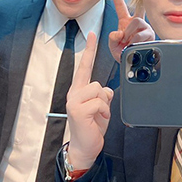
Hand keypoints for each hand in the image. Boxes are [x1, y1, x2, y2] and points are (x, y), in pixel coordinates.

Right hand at [66, 32, 113, 168]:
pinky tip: (98, 120)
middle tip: (100, 113)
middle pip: (95, 81)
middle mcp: (74, 94)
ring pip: (98, 90)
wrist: (85, 147)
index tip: (92, 34)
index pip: (84, 66)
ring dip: (104, 105)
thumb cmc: (92, 128)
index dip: (89, 50)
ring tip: (99, 117)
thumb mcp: (101, 108)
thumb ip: (103, 96)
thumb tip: (107, 90)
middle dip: (103, 98)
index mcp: (79, 91)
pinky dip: (104, 112)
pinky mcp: (78, 110)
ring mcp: (74, 101)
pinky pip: (100, 102)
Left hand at [108, 0, 154, 61]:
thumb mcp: (113, 46)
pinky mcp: (151, 37)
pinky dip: (135, 42)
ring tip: (129, 44)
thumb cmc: (123, 53)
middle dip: (129, 26)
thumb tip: (119, 33)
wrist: (132, 65)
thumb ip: (112, 38)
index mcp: (125, 22)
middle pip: (135, 16)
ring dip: (131, 35)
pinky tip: (134, 47)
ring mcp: (145, 30)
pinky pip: (143, 35)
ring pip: (138, 23)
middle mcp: (137, 24)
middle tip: (125, 38)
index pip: (121, 6)